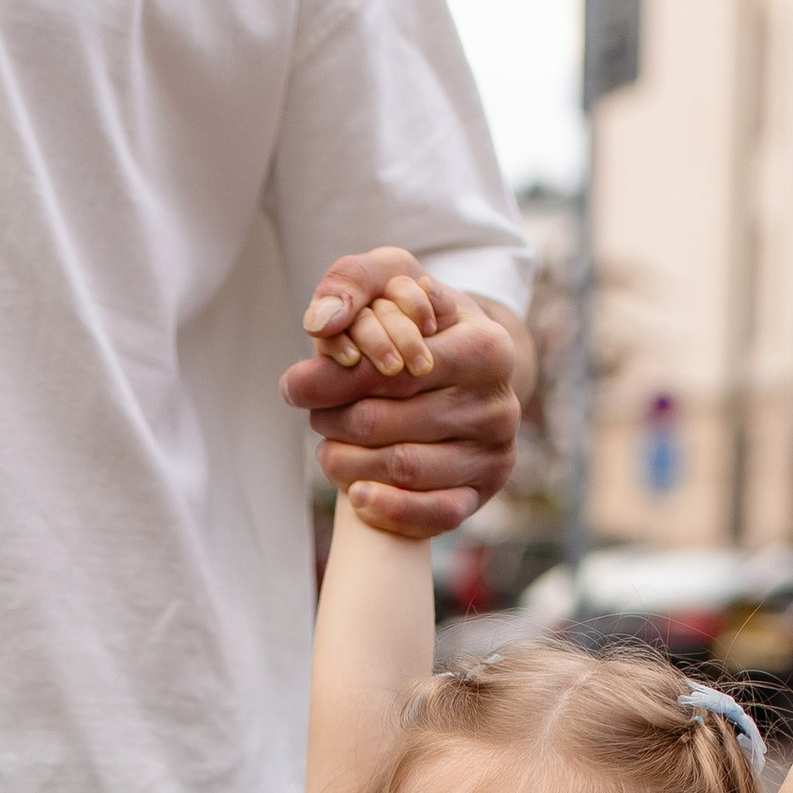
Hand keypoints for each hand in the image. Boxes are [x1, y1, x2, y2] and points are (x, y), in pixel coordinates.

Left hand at [283, 246, 522, 539]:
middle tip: (314, 417)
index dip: (335, 380)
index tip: (293, 385)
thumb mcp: (393, 279)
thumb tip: (320, 322)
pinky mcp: (484, 492)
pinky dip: (389, 509)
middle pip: (389, 422)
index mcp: (486, 347)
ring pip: (404, 469)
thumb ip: (353, 281)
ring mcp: (494, 452)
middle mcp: (498, 403)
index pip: (393, 371)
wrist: (467, 369)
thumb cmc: (420, 322)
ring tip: (328, 450)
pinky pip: (435, 513)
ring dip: (349, 463)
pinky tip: (356, 497)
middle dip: (337, 421)